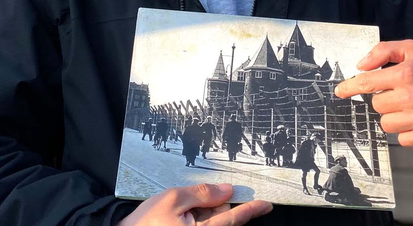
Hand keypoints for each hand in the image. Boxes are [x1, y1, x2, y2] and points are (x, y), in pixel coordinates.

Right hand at [117, 183, 271, 225]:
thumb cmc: (145, 222)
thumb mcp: (173, 199)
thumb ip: (202, 193)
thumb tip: (227, 190)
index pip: (233, 219)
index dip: (252, 209)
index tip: (267, 204)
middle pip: (223, 219)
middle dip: (214, 206)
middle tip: (190, 203)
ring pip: (212, 223)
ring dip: (202, 214)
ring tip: (177, 214)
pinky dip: (196, 220)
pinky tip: (179, 218)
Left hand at [334, 40, 412, 145]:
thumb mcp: (411, 48)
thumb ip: (383, 51)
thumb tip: (360, 66)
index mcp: (406, 74)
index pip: (367, 83)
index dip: (350, 87)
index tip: (339, 91)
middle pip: (376, 105)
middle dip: (383, 97)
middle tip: (399, 91)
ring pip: (386, 124)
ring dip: (392, 115)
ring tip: (408, 105)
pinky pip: (402, 139)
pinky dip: (406, 130)